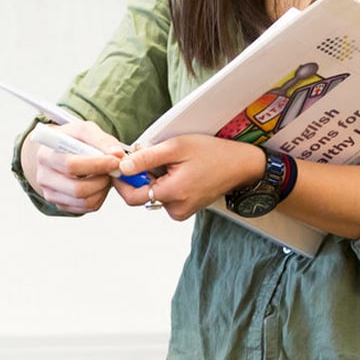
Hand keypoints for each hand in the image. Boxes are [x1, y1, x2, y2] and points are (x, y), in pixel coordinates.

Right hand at [22, 120, 127, 213]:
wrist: (59, 152)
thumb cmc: (72, 140)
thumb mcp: (84, 130)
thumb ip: (102, 139)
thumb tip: (118, 154)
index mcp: (46, 155)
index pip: (70, 165)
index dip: (96, 165)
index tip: (115, 161)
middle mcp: (44, 177)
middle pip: (77, 189)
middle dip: (102, 180)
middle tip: (113, 171)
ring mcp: (51, 194)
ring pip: (84, 201)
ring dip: (103, 189)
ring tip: (106, 175)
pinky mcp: (61, 205)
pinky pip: (86, 207)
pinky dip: (99, 197)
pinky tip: (99, 183)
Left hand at [117, 134, 267, 221]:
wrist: (239, 165)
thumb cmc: (211, 153)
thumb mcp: (176, 147)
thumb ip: (147, 159)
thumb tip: (123, 167)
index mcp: (172, 194)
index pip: (131, 196)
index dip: (122, 180)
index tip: (120, 164)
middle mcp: (175, 209)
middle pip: (142, 195)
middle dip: (140, 176)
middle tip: (150, 155)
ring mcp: (182, 212)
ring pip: (154, 196)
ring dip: (154, 179)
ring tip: (171, 162)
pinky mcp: (186, 210)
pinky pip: (166, 198)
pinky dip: (165, 184)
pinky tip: (178, 171)